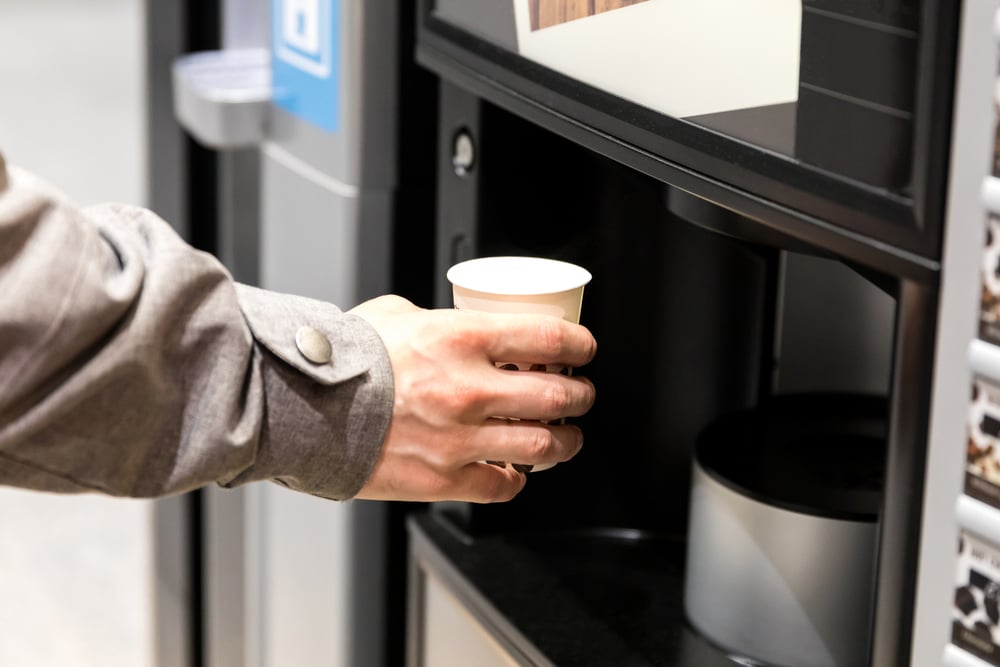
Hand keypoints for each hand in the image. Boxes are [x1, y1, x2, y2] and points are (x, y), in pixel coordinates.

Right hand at [349, 295, 596, 502]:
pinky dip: (516, 480)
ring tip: (565, 438)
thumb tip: (451, 323)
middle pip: (558, 396)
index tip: (584, 350)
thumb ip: (435, 321)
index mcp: (462, 339)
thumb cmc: (344, 359)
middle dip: (580, 396)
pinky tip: (515, 471)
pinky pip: (502, 486)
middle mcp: (470, 389)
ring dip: (565, 441)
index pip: (549, 339)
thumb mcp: (394, 316)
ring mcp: (460, 438)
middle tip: (580, 395)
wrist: (304, 407)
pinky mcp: (443, 478)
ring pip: (543, 446)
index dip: (580, 345)